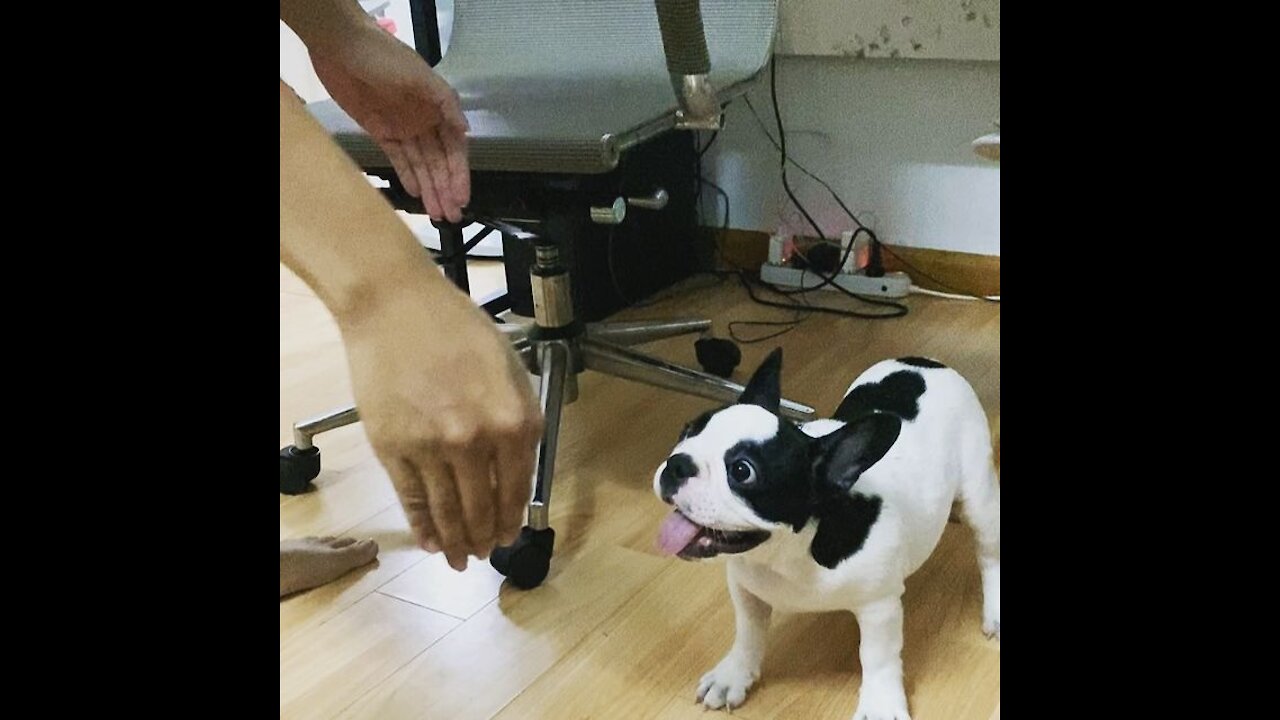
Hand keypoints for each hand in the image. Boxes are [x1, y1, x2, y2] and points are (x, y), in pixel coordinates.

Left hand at [309, 21, 469, 222]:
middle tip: (452, 216)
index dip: (459, 174)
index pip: (454, 149)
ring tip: (437, 214)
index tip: (462, 198)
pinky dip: (407, 175)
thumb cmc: (386, 58)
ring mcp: (402, 128)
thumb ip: (447, 104)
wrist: (343, 48)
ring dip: (430, 188)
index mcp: (438, 108)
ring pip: (420, 165)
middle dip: (446, 188)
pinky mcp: (380, 131)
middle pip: (439, 162)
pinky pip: (398, 158)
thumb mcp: (422, 77)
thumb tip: (467, 131)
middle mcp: (424, 121)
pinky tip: (416, 193)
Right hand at [340, 282, 541, 570]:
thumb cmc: (455, 328)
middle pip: (483, 509)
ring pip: (448, 513)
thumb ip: (519, 419)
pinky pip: (413, 501)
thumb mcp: (510, 369)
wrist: (395, 306)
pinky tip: (429, 542)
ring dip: (456, 542)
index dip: (512, 519)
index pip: (517, 489)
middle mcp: (476, 441)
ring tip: (459, 559)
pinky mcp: (394, 451)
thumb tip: (519, 467)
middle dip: (484, 538)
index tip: (509, 535)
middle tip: (484, 553)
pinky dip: (422, 527)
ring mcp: (432, 449)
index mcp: (515, 421)